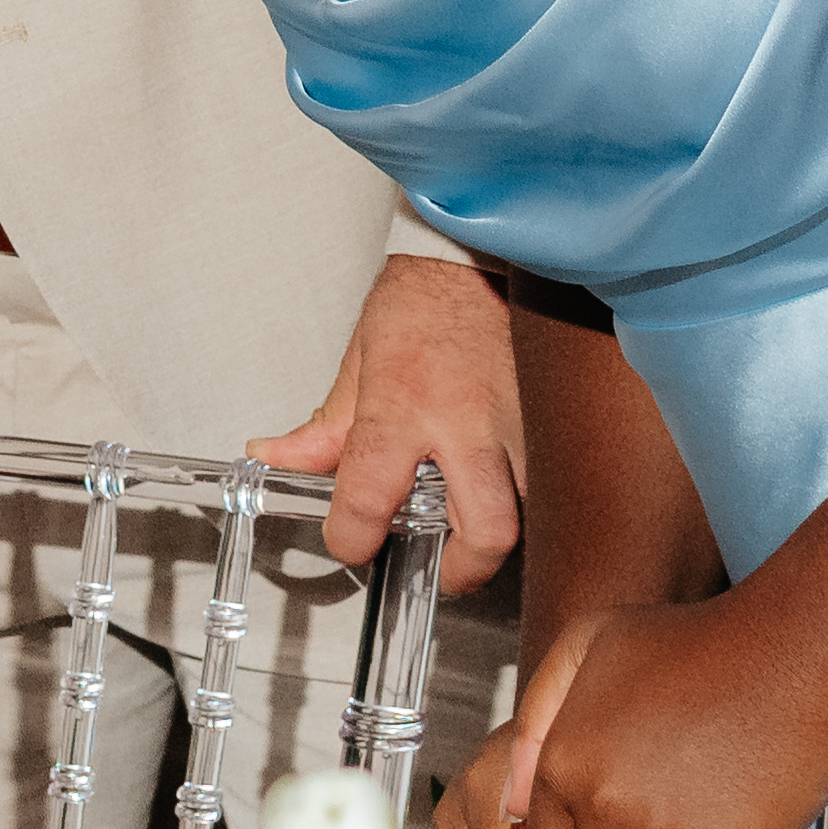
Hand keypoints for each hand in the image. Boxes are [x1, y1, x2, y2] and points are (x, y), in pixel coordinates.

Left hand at [252, 251, 531, 595]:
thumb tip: (276, 461)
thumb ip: (323, 430)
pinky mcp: (551, 422)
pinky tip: (502, 486)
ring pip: (529, 515)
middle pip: (484, 533)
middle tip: (440, 566)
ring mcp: (519, 426)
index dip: (352, 538)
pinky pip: (549, 482)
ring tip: (472, 522)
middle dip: (461, 569)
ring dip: (499, 530)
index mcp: (403, 408)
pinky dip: (526, 497)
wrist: (474, 259)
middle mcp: (466, 424)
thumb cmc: (420, 303)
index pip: (369, 499)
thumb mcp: (359, 364)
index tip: (351, 540)